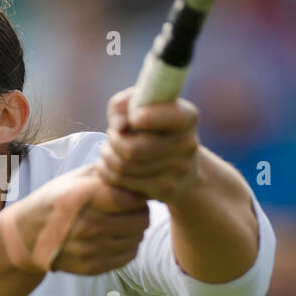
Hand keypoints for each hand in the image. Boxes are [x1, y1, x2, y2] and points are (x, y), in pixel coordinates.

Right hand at [10, 163, 149, 275]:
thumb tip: (133, 167)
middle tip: (132, 208)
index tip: (135, 192)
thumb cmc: (53, 202)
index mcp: (82, 198)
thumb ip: (103, 172)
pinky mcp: (92, 267)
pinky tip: (116, 237)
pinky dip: (129, 245)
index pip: (132, 197)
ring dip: (135, 229)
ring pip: (137, 238)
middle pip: (140, 219)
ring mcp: (89, 249)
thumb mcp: (72, 179)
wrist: (26, 236)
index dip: (138, 194)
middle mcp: (86, 225)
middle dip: (141, 211)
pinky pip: (129, 255)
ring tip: (123, 222)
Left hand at [97, 89, 200, 203]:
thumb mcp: (140, 105)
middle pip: (133, 149)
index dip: (142, 117)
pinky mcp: (167, 190)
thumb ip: (124, 104)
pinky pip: (125, 182)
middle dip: (113, 141)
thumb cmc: (152, 127)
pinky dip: (108, 174)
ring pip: (125, 166)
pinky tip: (108, 167)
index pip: (165, 116)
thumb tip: (120, 127)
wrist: (180, 166)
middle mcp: (188, 144)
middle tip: (111, 136)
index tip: (132, 118)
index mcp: (187, 116)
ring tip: (107, 150)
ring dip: (107, 157)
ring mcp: (179, 170)